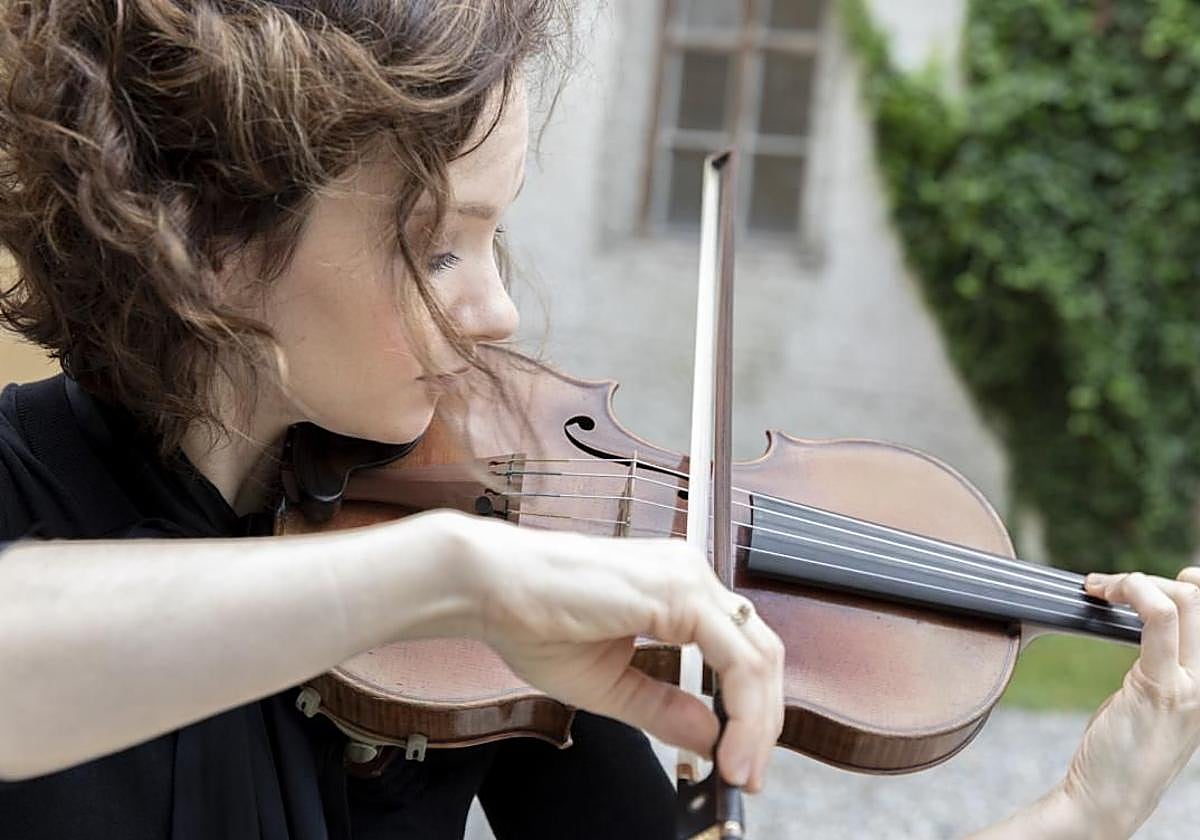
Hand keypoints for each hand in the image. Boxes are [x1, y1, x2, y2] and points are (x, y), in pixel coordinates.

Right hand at [440, 511, 784, 791]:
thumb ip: (663, 707)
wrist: (491, 590)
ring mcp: (688, 578)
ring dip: (757, 724)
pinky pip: (737, 659)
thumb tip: (711, 737)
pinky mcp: (679, 591)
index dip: (751, 710)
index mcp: (676, 588)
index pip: (740, 650)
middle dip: (763, 723)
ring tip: (740, 771)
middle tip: (748, 776)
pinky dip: (743, 710)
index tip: (741, 761)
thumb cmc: (534, 621)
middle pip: (761, 653)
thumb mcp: (609, 684)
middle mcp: (689, 575)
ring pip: (758, 657)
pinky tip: (728, 746)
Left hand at [1059, 568, 1199, 837]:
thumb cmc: (1124, 746)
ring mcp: (1196, 686)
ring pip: (1185, 601)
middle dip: (1149, 579)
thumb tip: (1149, 610)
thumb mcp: (1154, 695)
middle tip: (1107, 588)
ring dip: (1135, 582)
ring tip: (1100, 589)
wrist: (1109, 796)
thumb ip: (1162, 657)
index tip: (1134, 586)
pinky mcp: (1162, 688)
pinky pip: (1160, 619)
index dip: (1179, 584)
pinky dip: (1133, 591)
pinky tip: (1104, 593)